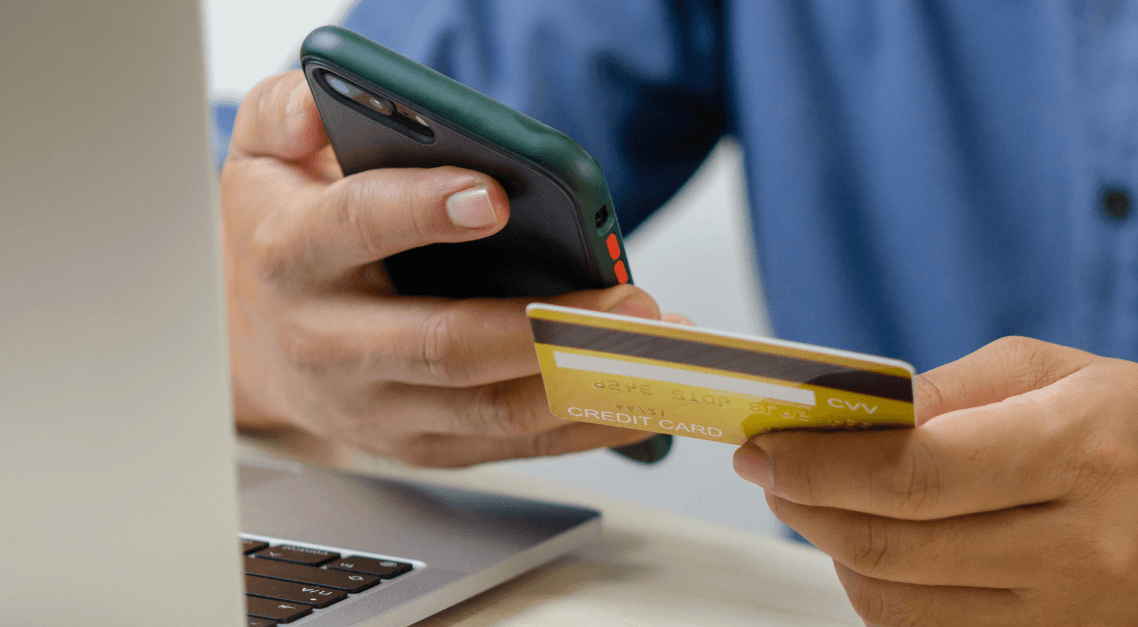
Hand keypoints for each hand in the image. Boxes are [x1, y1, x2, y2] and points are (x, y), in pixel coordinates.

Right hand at [221, 70, 661, 465]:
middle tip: (627, 300)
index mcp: (291, 255)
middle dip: (542, 325)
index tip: (491, 196)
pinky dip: (582, 427)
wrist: (258, 346)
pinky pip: (512, 444)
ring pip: (491, 408)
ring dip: (585, 383)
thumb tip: (319, 100)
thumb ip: (284, 114)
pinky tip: (640, 397)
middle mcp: (331, 344)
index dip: (421, 211)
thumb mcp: (262, 159)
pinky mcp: (424, 444)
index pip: (355, 228)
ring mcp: (379, 407)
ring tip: (657, 346)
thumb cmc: (282, 240)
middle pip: (443, 343)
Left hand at [733, 336, 1137, 625]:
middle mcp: (1084, 547)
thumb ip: (958, 387)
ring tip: (818, 503)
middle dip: (805, 503)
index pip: (916, 472)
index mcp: (1086, 450)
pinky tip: (871, 548)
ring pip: (895, 602)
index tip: (769, 445)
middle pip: (892, 543)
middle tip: (771, 470)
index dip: (821, 463)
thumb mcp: (1067, 375)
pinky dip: (877, 592)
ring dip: (832, 547)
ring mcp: (1071, 618)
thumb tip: (860, 412)